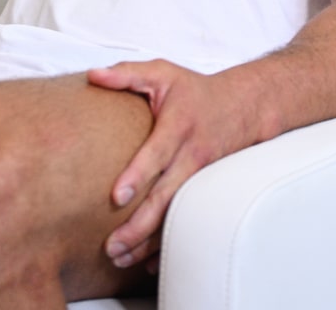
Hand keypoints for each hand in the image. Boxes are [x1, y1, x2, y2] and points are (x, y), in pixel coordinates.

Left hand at [87, 60, 261, 270]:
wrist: (242, 106)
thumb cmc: (193, 90)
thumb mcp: (161, 73)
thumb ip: (126, 74)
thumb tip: (92, 75)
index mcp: (178, 126)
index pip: (156, 154)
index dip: (138, 176)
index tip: (116, 197)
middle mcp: (192, 156)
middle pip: (166, 197)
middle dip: (139, 225)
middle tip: (112, 246)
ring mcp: (202, 178)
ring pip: (175, 216)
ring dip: (149, 241)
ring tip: (121, 258)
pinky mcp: (205, 191)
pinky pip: (186, 223)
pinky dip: (169, 245)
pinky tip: (147, 263)